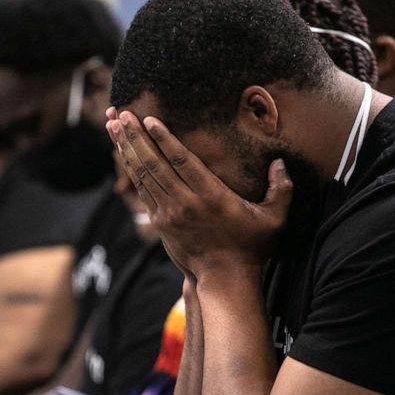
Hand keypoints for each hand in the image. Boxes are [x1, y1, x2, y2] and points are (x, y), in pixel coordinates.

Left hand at [106, 109, 292, 278]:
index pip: (180, 160)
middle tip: (121, 114)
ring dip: (127, 149)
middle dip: (135, 137)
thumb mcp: (274, 220)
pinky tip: (123, 154)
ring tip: (113, 126)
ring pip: (143, 176)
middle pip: (153, 164)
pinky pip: (143, 191)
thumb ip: (281, 190)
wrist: (225, 280)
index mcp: (211, 196)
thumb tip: (281, 163)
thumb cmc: (251, 248)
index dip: (162, 138)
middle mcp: (185, 203)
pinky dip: (132, 170)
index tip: (149, 119)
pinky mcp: (161, 223)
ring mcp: (169, 214)